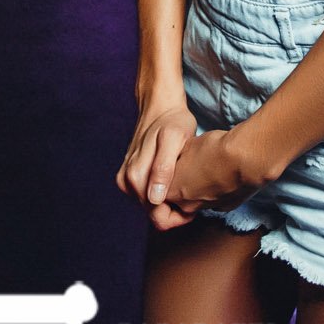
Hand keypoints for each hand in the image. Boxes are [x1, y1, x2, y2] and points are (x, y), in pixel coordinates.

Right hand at [116, 99, 198, 230]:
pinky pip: (147, 198)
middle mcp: (127, 181)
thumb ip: (163, 168)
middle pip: (154, 215)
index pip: (158, 217)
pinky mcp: (129, 178)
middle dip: (175, 210)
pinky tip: (177, 182)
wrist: (160, 107)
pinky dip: (163, 196)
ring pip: (151, 208)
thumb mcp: (174, 139)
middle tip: (194, 192)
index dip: (179, 217)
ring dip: (170, 203)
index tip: (196, 205)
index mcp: (136, 177)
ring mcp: (126, 180)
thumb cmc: (172, 121)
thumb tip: (154, 198)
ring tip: (187, 184)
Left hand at [161, 127, 265, 223]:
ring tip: (208, 168)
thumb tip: (177, 162)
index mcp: (172, 191)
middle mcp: (188, 204)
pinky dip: (218, 190)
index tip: (171, 172)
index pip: (158, 199)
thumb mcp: (186, 147)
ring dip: (200, 189)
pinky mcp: (227, 206)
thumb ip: (175, 161)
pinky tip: (223, 173)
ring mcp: (209, 207)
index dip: (163, 185)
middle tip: (188, 169)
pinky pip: (217, 199)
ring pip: (199, 201)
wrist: (245, 158)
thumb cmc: (213, 150)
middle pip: (179, 201)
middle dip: (181, 188)